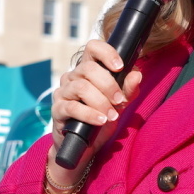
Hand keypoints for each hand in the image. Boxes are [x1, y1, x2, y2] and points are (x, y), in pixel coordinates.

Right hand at [48, 39, 141, 185]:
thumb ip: (129, 89)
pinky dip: (90, 114)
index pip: (92, 48)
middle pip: (88, 68)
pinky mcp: (57, 110)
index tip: (120, 67)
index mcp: (87, 69)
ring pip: (81, 87)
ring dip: (101, 101)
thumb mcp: (120, 103)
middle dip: (108, 85)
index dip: (106, 53)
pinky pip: (72, 107)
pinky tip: (101, 120)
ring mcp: (63, 92)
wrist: (85, 145)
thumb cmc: (102, 117)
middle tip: (120, 101)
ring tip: (112, 115)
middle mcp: (73, 76)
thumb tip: (137, 74)